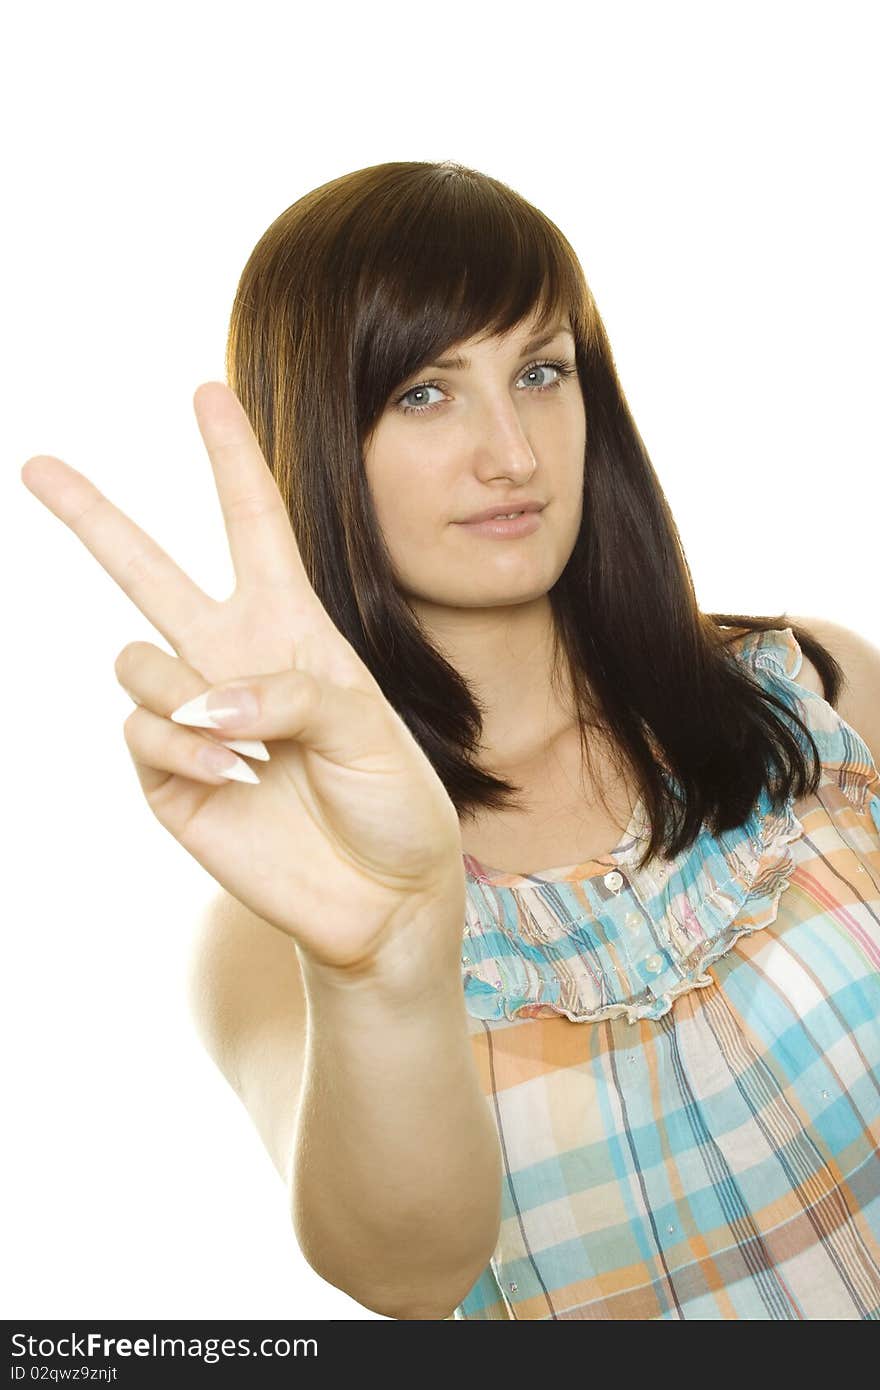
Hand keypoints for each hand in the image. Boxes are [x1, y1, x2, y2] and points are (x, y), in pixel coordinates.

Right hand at [21, 383, 464, 971]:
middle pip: (147, 569)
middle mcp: (231, 662)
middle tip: (33, 463)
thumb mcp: (367, 725)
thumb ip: (288, 693)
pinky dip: (185, 750)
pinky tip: (232, 778)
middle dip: (91, 516)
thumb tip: (199, 699)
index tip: (206, 390)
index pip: (254, 525)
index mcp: (291, 629)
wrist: (382, 896)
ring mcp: (192, 719)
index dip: (231, 457)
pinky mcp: (166, 777)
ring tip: (245, 749)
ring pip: (135, 659)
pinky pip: (141, 731)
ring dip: (187, 696)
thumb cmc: (392, 800)